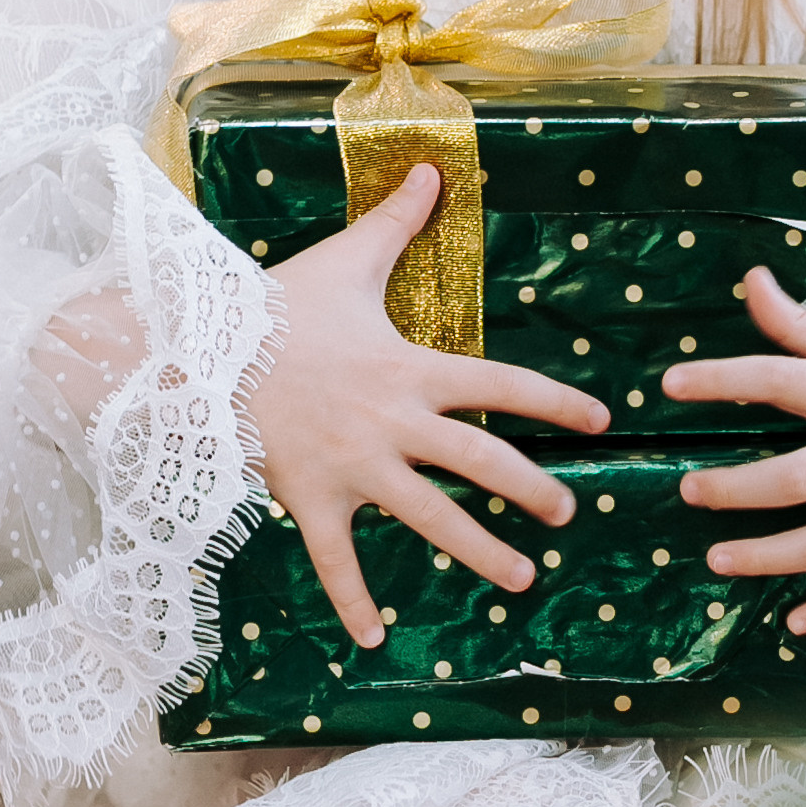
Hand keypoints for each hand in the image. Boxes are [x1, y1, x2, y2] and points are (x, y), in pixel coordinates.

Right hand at [244, 164, 610, 651]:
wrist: (204, 350)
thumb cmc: (279, 304)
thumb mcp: (348, 259)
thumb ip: (398, 220)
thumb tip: (430, 166)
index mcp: (413, 368)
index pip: (503, 385)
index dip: (556, 401)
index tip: (600, 418)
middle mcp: (396, 424)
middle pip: (482, 462)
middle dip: (532, 489)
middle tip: (567, 512)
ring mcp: (357, 468)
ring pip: (431, 519)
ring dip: (479, 551)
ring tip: (521, 578)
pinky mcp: (314, 499)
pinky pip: (339, 561)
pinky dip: (355, 601)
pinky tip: (377, 640)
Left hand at [660, 263, 805, 634]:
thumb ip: (797, 324)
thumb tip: (751, 278)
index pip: (777, 378)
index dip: (723, 379)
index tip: (670, 383)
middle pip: (798, 477)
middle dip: (737, 489)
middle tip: (687, 491)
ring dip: (771, 557)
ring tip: (717, 560)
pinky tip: (795, 622)